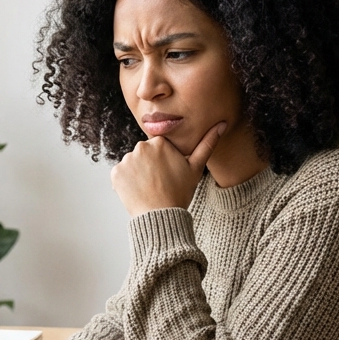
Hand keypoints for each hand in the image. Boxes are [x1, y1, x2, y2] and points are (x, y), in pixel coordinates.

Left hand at [110, 122, 225, 215]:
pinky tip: (137, 192)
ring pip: (133, 164)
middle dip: (149, 166)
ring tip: (149, 188)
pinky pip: (121, 175)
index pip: (158, 148)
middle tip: (159, 183)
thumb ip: (208, 143)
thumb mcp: (196, 168)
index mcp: (160, 142)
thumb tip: (223, 124)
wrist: (161, 216)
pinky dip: (126, 183)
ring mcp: (127, 160)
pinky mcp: (116, 173)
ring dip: (138, 174)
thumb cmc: (180, 192)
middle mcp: (141, 147)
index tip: (167, 175)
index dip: (163, 162)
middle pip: (144, 154)